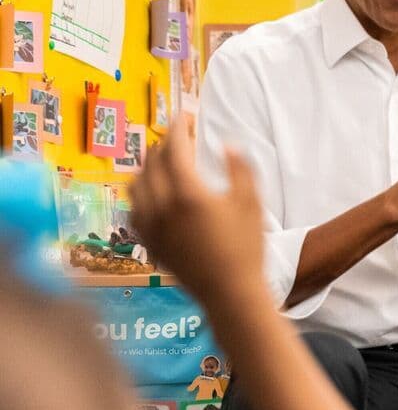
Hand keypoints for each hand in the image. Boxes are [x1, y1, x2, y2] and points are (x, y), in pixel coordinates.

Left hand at [129, 116, 265, 304]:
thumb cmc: (246, 248)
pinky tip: (151, 193)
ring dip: (147, 166)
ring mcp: (151, 225)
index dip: (178, 129)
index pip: (174, 149)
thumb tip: (227, 146)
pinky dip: (140, 192)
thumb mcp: (252, 204)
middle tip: (177, 137)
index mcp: (189, 193)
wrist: (229, 292)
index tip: (185, 117)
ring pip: (136, 184)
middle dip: (163, 144)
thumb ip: (240, 169)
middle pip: (152, 163)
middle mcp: (163, 206)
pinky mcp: (148, 241)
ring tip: (160, 162)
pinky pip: (134, 208)